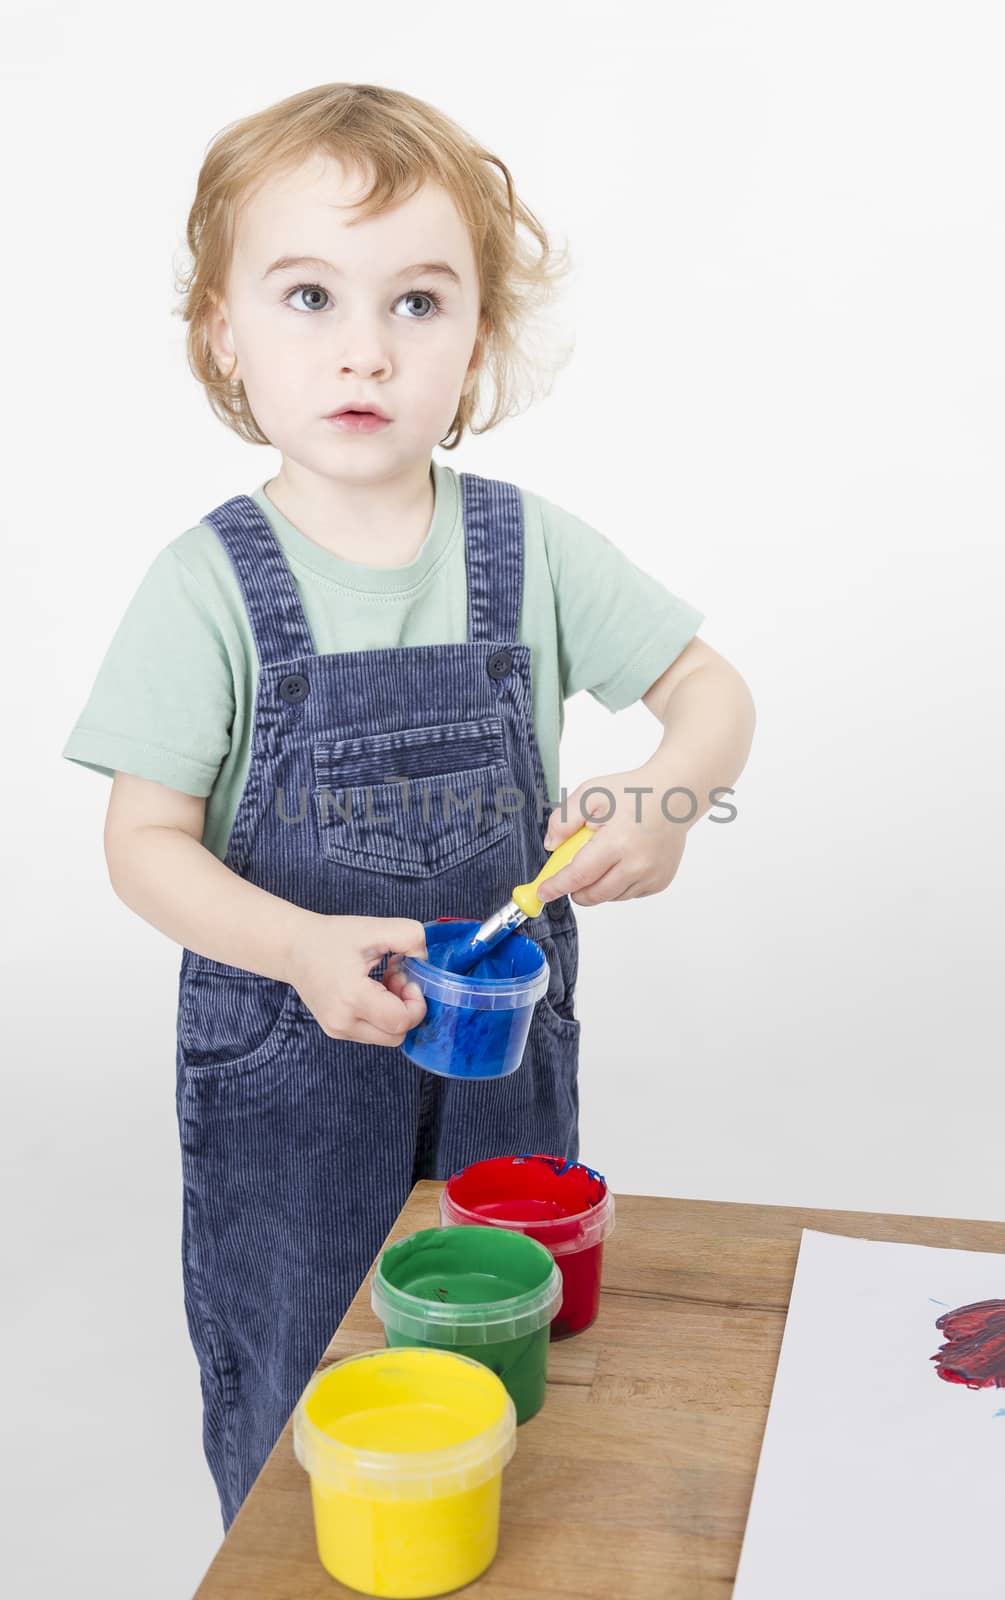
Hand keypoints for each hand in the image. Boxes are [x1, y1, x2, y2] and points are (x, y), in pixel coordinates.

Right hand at [285, 914, 427, 1045]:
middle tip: (395, 978)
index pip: (401, 1021)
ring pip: (387, 1037)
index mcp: (352, 998)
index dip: (415, 1002)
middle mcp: (343, 1022)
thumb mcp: (374, 929)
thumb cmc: (331, 938)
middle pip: (397, 1035)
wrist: (293, 948)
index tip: (407, 977)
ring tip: (382, 982)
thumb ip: (411, 937)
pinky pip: (373, 1033)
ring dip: (394, 1012)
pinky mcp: (337, 1031)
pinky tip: (373, 991)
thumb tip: (427, 960)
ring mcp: (338, 1030)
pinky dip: (381, 1015)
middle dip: (406, 1008)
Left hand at [538, 769, 687, 905]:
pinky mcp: (660, 882)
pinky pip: (628, 894)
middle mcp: (637, 865)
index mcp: (618, 842)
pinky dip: (617, 884)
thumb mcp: (591, 793)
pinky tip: (621, 861)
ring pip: (610, 897)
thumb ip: (564, 818)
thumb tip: (552, 845)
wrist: (674, 797)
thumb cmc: (633, 793)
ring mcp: (651, 876)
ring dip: (596, 887)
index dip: (557, 886)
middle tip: (569, 873)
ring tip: (602, 857)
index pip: (579, 875)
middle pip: (593, 894)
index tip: (543, 893)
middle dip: (574, 890)